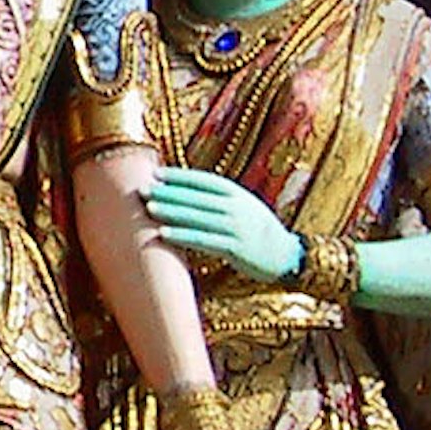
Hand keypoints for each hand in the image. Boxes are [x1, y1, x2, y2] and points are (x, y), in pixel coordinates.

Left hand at [139, 166, 301, 283]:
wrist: (288, 256)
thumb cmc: (260, 231)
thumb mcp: (245, 207)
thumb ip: (221, 199)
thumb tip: (187, 192)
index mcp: (238, 194)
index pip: (204, 180)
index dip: (180, 176)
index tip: (157, 173)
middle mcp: (236, 207)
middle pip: (196, 197)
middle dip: (168, 192)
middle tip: (142, 188)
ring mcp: (236, 227)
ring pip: (197, 216)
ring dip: (171, 211)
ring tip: (149, 206)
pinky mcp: (235, 249)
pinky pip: (203, 240)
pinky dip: (182, 236)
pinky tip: (164, 234)